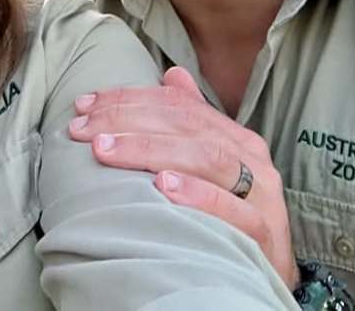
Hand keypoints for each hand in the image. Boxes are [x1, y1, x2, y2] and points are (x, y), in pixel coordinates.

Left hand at [68, 66, 296, 288]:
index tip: (84, 106)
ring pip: (208, 160)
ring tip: (108, 150)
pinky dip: (198, 195)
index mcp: (236, 138)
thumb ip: (194, 122)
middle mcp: (251, 160)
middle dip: (129, 122)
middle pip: (188, 127)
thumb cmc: (232, 217)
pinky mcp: (265, 234)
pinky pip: (235, 211)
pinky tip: (163, 187)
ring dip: (152, 150)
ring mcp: (262, 197)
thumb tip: (172, 75)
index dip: (129, 100)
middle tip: (84, 130)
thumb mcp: (214, 167)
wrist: (270, 278)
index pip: (179, 106)